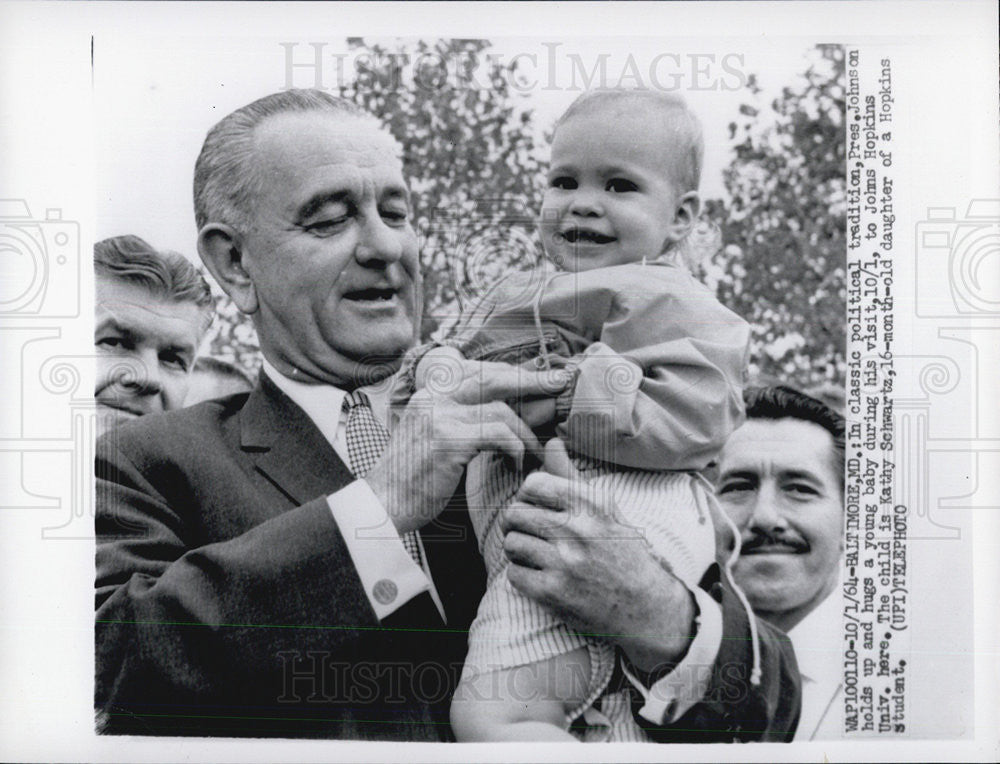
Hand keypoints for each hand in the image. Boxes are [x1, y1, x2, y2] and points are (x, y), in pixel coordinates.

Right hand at [366, 365, 569, 534]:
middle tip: (557, 383)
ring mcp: (438, 417)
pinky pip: (496, 434)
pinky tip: (516, 462)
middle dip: (530, 380)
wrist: (382, 506)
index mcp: (429, 395)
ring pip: (499, 410)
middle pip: (492, 378)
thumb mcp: (433, 439)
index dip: (512, 372)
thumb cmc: (413, 480)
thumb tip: (503, 412)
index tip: (539, 377)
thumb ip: (461, 420)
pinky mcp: (447, 440)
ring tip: (533, 451)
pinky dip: (514, 448)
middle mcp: (432, 398)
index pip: (478, 372)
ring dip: (524, 432)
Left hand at [500, 438, 696, 672]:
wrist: (645, 605)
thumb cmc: (622, 551)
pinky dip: (521, 576)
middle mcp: (578, 530)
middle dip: (517, 524)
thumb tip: (551, 443)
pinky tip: (539, 576)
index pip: (533, 484)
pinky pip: (514, 574)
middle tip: (530, 534)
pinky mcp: (553, 593)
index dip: (527, 496)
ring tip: (535, 555)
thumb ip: (571, 476)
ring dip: (518, 550)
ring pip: (511, 543)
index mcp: (591, 504)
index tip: (535, 508)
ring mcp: (564, 563)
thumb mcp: (604, 509)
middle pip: (515, 514)